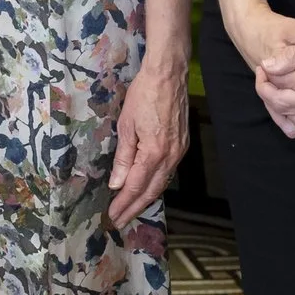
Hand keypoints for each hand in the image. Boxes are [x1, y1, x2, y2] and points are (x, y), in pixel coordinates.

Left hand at [109, 53, 189, 228]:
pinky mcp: (182, 144)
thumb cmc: (143, 94)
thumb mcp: (127, 125)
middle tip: (120, 220)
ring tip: (131, 209)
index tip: (112, 215)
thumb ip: (123, 157)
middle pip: (152, 191)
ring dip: (146, 198)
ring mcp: (179, 151)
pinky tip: (147, 187)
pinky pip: (168, 171)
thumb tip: (117, 184)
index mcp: (154, 153)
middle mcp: (171, 157)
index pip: (136, 186)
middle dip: (135, 207)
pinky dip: (156, 183)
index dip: (124, 203)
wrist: (168, 74)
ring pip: (162, 183)